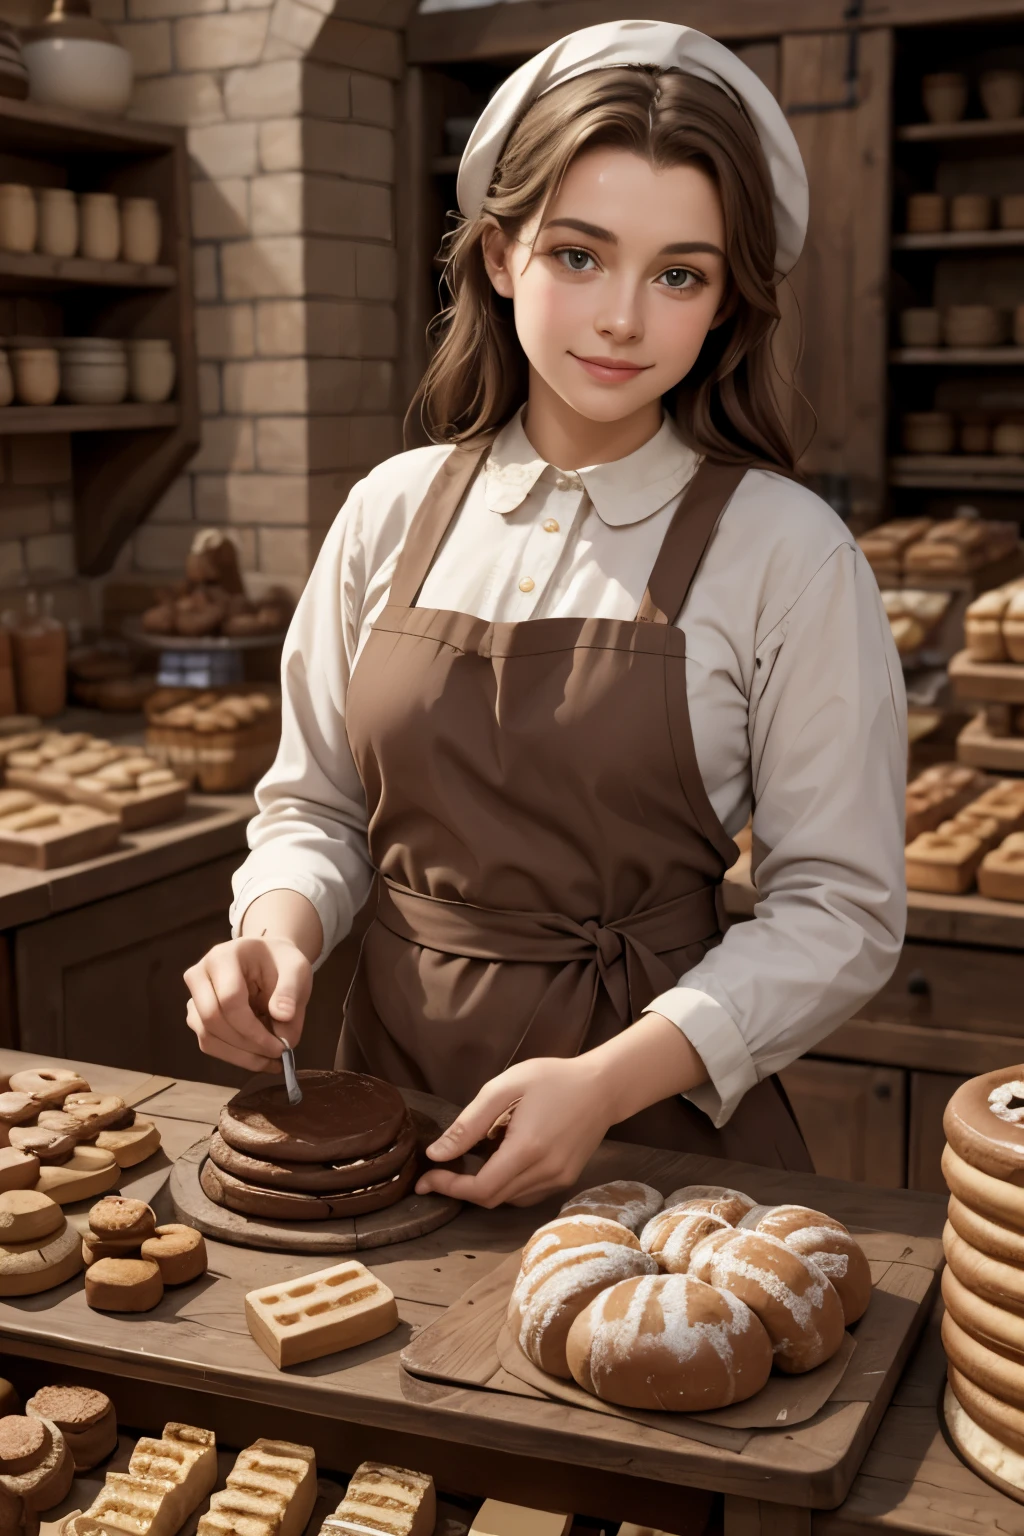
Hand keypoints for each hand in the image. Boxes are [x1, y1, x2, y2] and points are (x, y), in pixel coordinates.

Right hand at [184, 937, 311, 1073]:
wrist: (269, 960)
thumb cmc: (282, 963)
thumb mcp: (296, 970)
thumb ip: (290, 994)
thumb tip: (283, 1028)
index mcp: (223, 957)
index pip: (229, 999)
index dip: (252, 1029)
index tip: (280, 1046)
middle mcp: (199, 975)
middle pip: (213, 1020)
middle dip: (247, 1044)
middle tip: (277, 1054)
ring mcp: (194, 997)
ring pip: (207, 1037)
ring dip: (240, 1056)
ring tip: (271, 1060)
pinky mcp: (196, 1016)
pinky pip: (209, 1043)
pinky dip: (234, 1056)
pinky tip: (259, 1058)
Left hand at [414, 1055, 616, 1207]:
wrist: (603, 1086)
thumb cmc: (551, 1078)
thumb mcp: (504, 1088)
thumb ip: (468, 1124)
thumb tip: (437, 1154)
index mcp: (527, 1149)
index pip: (480, 1188)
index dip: (450, 1188)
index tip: (425, 1181)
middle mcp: (545, 1172)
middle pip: (491, 1199)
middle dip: (460, 1190)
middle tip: (438, 1173)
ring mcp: (558, 1179)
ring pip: (508, 1200)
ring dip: (483, 1188)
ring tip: (470, 1162)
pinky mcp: (566, 1180)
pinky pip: (526, 1194)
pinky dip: (505, 1186)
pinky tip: (501, 1162)